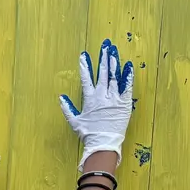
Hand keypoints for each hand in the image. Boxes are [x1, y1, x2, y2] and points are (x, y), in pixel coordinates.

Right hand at [61, 39, 134, 166]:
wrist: (103, 143)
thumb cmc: (89, 133)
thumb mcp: (75, 121)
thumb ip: (68, 108)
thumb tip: (61, 98)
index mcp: (89, 99)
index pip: (86, 78)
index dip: (85, 66)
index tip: (84, 55)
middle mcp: (101, 95)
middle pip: (102, 73)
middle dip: (103, 58)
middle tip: (105, 46)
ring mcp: (113, 98)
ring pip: (113, 77)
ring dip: (114, 63)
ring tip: (114, 52)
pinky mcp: (124, 103)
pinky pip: (127, 87)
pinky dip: (128, 76)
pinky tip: (128, 66)